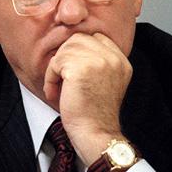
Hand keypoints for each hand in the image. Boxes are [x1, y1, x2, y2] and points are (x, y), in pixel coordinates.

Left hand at [43, 32, 132, 165]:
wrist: (96, 134)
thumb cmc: (95, 114)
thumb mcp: (105, 82)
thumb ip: (97, 62)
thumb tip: (71, 47)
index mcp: (121, 61)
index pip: (96, 37)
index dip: (79, 50)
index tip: (72, 69)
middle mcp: (113, 58)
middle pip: (78, 39)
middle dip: (65, 57)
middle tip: (62, 79)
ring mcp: (98, 62)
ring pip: (65, 49)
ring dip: (56, 68)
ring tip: (58, 88)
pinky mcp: (80, 69)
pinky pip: (55, 62)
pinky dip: (50, 78)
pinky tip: (54, 93)